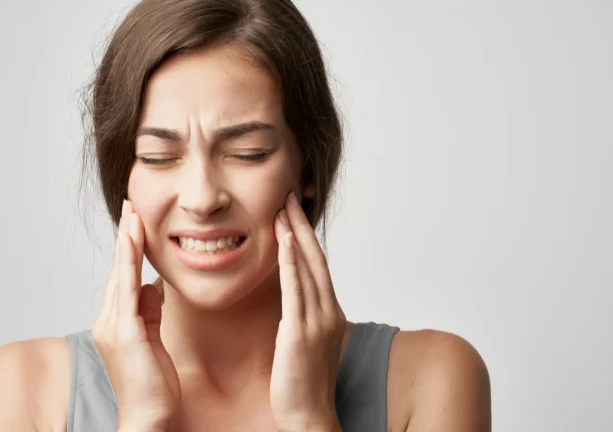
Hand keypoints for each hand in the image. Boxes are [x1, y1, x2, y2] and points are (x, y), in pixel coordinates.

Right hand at [91, 200, 180, 429]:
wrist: (150, 415)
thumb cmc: (153, 383)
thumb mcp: (154, 338)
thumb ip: (150, 312)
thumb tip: (150, 287)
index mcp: (118, 321)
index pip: (124, 276)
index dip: (130, 248)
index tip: (136, 221)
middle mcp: (110, 319)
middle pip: (118, 269)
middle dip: (126, 236)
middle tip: (131, 205)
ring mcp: (114, 325)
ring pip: (120, 274)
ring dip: (127, 242)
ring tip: (132, 213)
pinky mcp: (124, 333)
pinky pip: (126, 290)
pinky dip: (129, 263)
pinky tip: (133, 242)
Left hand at [269, 192, 346, 431]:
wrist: (309, 417)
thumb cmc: (304, 384)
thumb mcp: (308, 343)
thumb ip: (303, 318)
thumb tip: (292, 302)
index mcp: (330, 313)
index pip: (318, 265)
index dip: (306, 237)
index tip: (293, 213)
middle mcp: (328, 312)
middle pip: (316, 258)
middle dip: (302, 225)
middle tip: (289, 197)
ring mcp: (317, 321)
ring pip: (307, 268)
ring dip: (295, 235)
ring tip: (283, 209)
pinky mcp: (300, 333)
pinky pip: (296, 290)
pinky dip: (292, 263)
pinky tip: (286, 241)